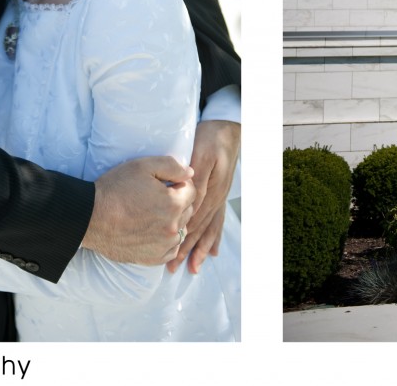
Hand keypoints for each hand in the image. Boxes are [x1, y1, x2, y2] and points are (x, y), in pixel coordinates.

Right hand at [82, 155, 194, 264]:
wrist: (90, 217)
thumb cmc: (115, 189)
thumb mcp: (143, 166)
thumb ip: (172, 166)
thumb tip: (191, 173)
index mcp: (174, 204)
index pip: (192, 192)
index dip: (179, 185)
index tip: (165, 184)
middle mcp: (173, 227)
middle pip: (188, 211)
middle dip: (177, 203)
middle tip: (156, 198)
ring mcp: (163, 246)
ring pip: (180, 231)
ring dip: (173, 222)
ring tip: (152, 215)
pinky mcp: (152, 259)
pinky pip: (170, 250)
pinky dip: (165, 241)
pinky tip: (151, 232)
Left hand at [167, 120, 239, 273]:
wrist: (227, 128)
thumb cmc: (211, 138)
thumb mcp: (202, 155)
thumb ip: (196, 179)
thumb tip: (188, 202)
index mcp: (210, 191)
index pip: (193, 221)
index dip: (181, 239)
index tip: (169, 255)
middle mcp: (216, 198)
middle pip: (199, 229)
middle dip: (186, 250)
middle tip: (173, 268)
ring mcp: (219, 197)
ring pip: (209, 229)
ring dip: (200, 249)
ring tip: (194, 267)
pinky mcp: (219, 194)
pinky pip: (218, 220)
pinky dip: (214, 237)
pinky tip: (214, 251)